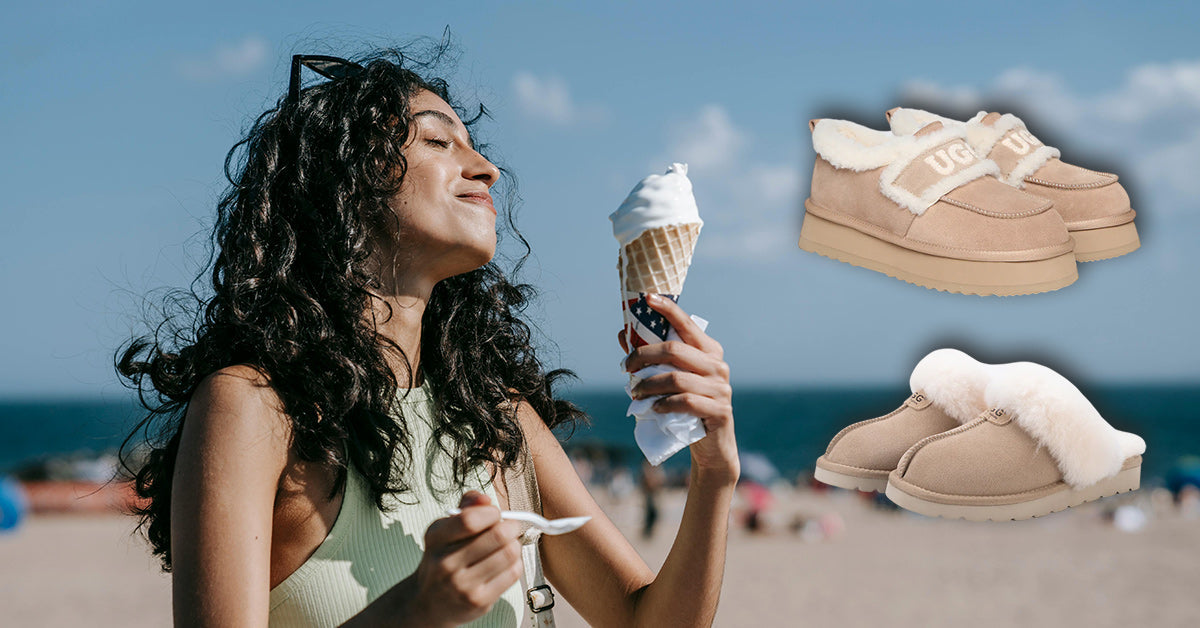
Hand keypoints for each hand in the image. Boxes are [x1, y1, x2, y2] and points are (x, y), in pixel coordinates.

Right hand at [408, 491, 523, 626]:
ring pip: (509, 554)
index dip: (491, 513)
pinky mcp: (478, 601)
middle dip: (511, 527)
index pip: (469, 520)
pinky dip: (516, 563)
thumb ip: (465, 509)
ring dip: (515, 545)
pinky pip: (512, 573)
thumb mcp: (443, 531)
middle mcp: (446, 563)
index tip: (495, 514)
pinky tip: (506, 564)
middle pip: (497, 536)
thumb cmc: (442, 560)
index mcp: (436, 539)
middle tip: (510, 527)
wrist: (427, 605)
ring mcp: (462, 585)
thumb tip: (485, 499)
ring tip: (507, 545)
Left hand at [619, 294, 738, 484]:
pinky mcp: (720, 412)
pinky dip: (663, 404)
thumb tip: (623, 333)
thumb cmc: (688, 407)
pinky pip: (686, 402)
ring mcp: (721, 389)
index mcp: (709, 351)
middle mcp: (718, 366)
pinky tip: (653, 408)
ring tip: (634, 392)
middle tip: (626, 366)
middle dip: (644, 355)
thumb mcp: (671, 379)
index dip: (668, 309)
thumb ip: (651, 358)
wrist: (712, 446)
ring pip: (677, 378)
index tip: (646, 298)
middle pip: (675, 350)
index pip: (687, 324)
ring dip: (649, 385)